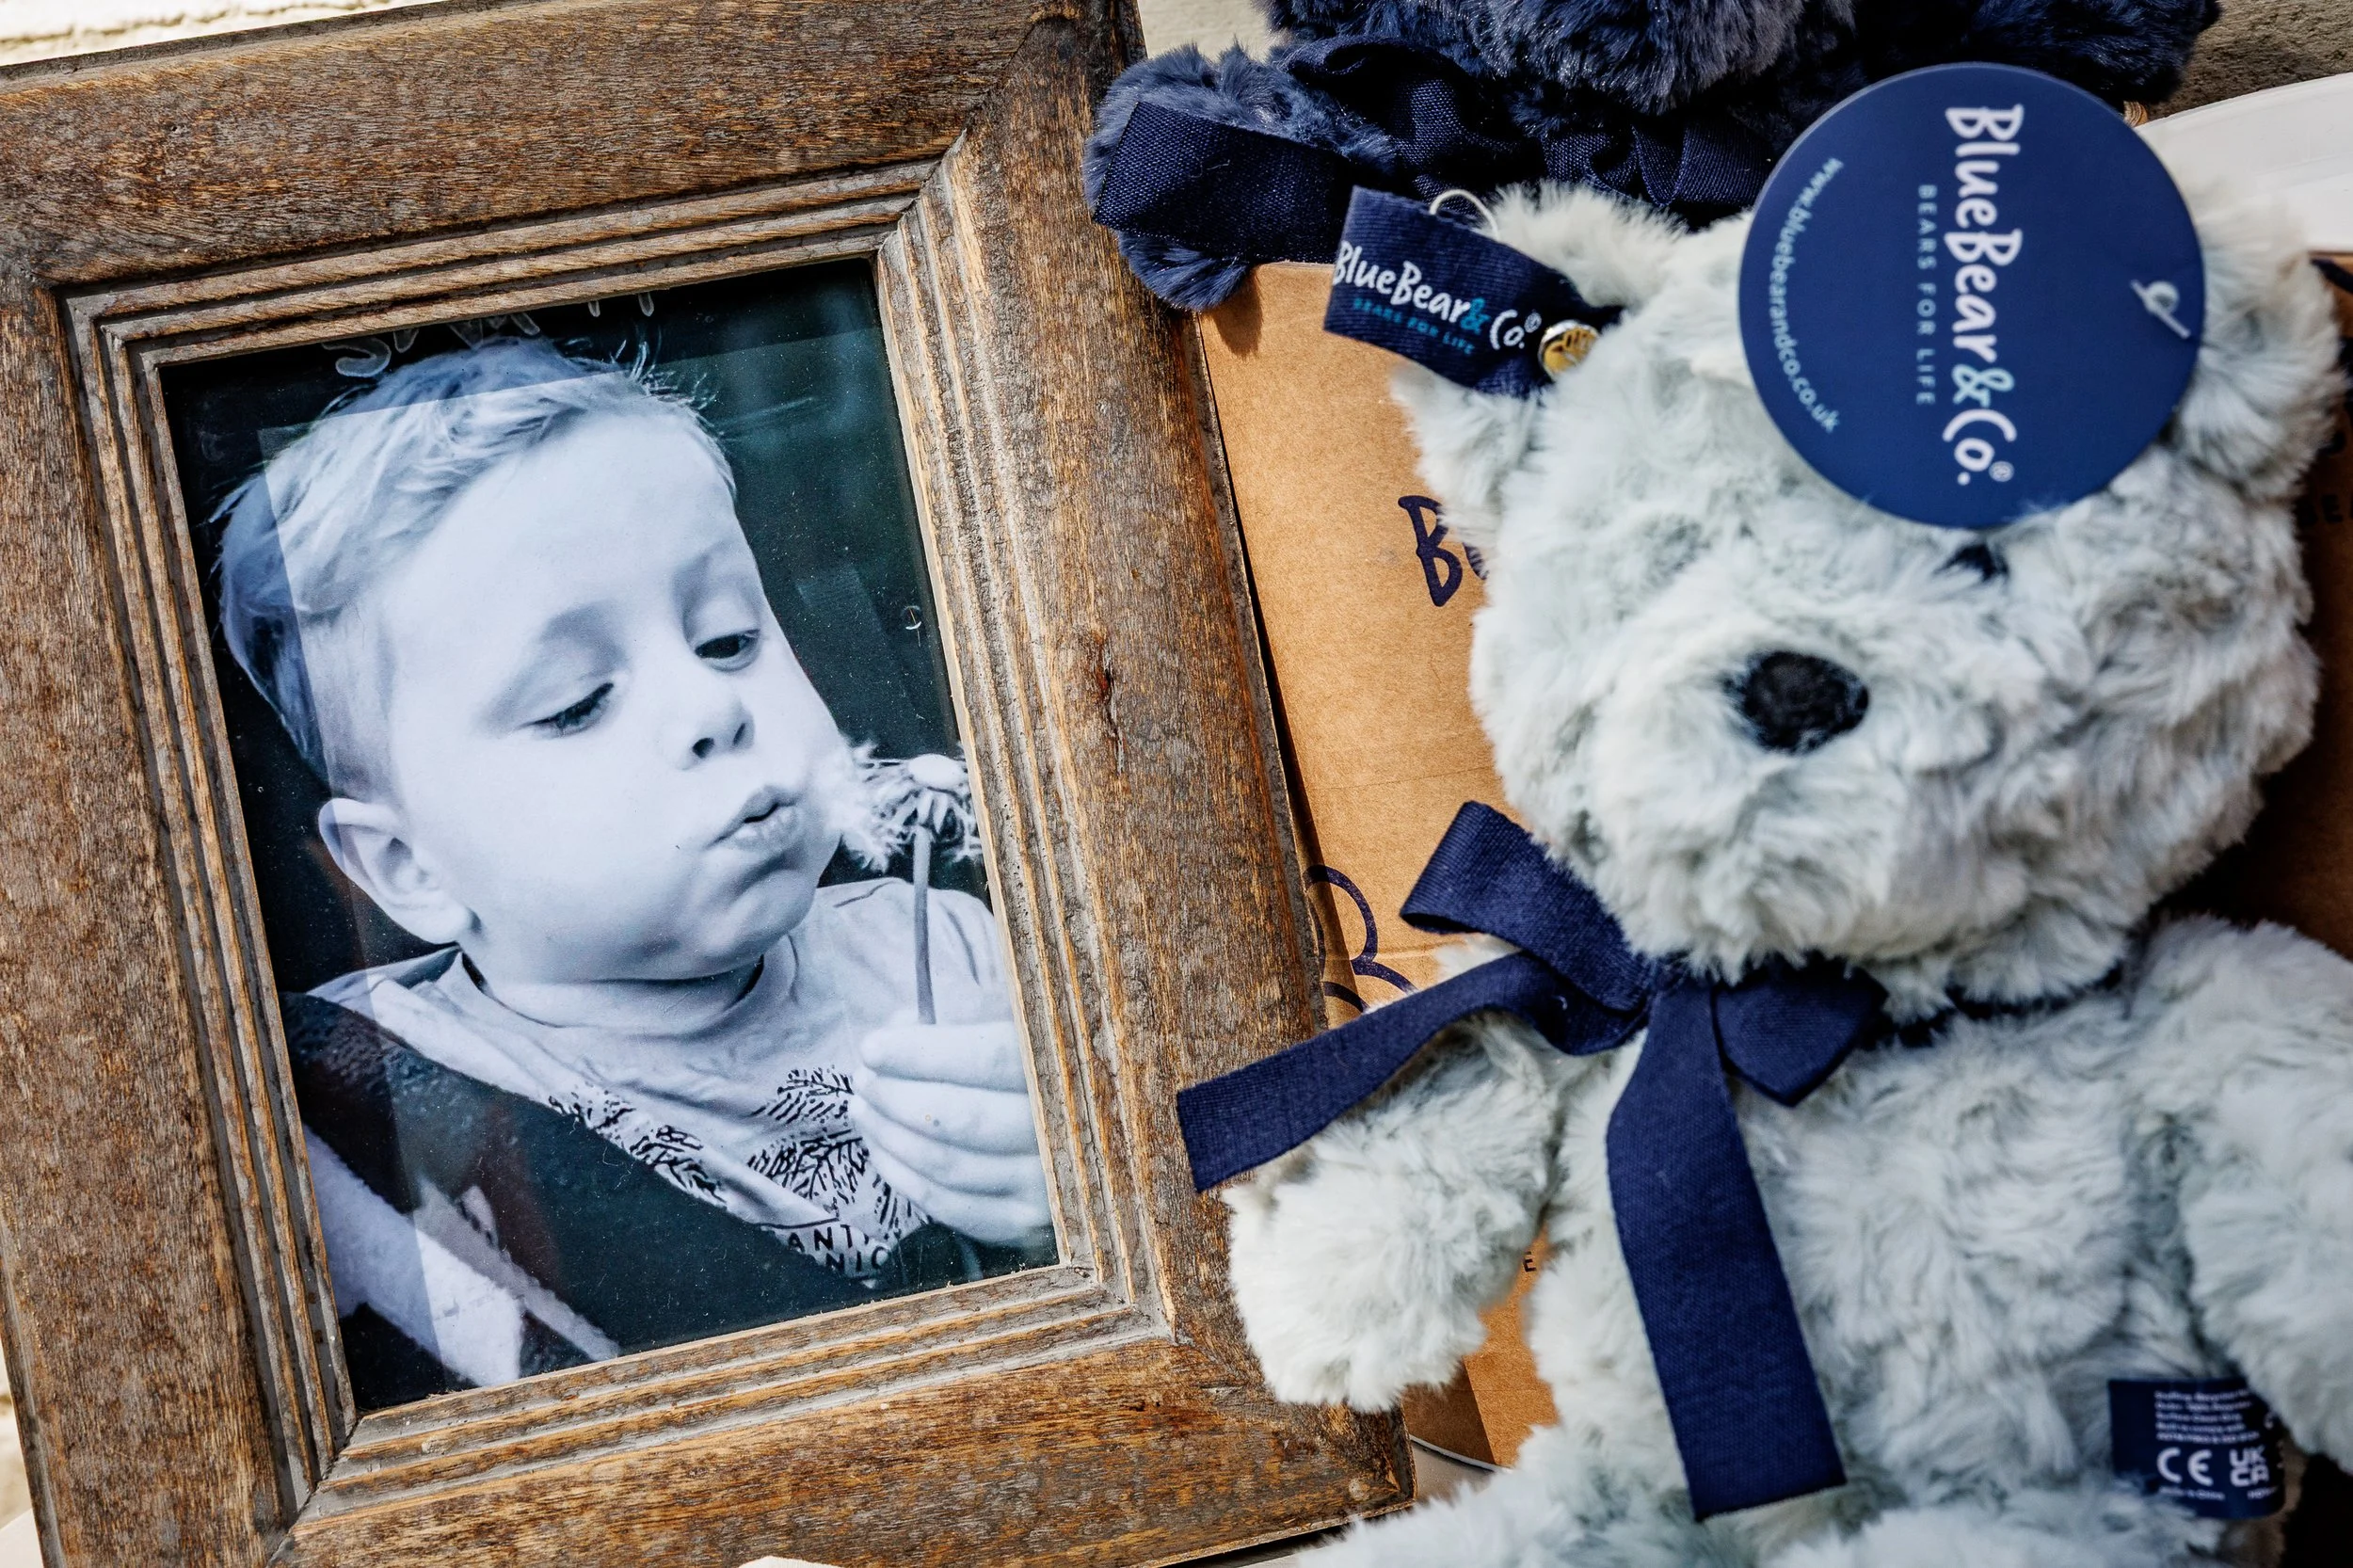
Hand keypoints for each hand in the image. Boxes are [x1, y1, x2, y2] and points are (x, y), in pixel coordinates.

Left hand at [849, 1018, 1050, 1247]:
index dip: (924, 1054)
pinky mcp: (1024, 1226)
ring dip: (890, 1136)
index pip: (989, 1059)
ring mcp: (1046, 1184)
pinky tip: (882, 1148)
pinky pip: (949, 1206)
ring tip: (863, 1109)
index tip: (873, 1047)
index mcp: (1067, 1069)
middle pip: (964, 1117)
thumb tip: (899, 1028)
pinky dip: (903, 1177)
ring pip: (948, 1164)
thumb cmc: (1036, 1068)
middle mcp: (1064, 1130)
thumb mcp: (1016, 1023)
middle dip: (896, 1097)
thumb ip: (963, 1016)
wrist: (1082, 1140)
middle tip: (864, 1080)